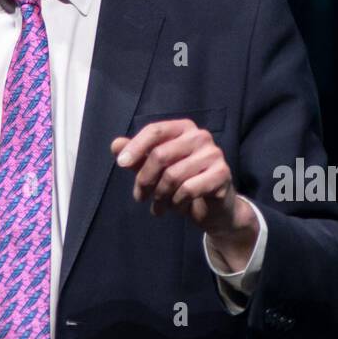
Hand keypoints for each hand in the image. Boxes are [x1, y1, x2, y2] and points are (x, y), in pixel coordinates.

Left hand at [110, 118, 254, 241]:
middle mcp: (200, 136)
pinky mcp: (222, 174)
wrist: (215, 209)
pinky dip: (177, 202)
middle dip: (145, 179)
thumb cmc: (183, 184)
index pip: (155, 131)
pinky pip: (188, 189)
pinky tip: (177, 207)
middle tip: (139, 196)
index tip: (121, 164)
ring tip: (158, 206)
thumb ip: (137, 156)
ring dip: (160, 196)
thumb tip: (115, 145)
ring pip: (173, 175)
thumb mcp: (156, 170)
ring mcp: (214, 154)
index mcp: (184, 128)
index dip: (135, 147)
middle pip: (161, 154)